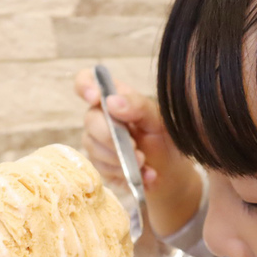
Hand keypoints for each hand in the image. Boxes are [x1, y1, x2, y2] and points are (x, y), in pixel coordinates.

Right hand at [74, 68, 202, 235]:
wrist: (171, 172)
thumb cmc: (165, 139)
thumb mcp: (160, 120)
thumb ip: (139, 106)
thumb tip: (112, 102)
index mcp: (116, 97)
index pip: (86, 80)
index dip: (85, 86)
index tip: (95, 98)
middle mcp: (101, 116)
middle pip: (90, 120)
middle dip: (111, 137)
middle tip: (136, 149)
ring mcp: (97, 141)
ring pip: (93, 148)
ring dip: (120, 159)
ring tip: (144, 163)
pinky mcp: (100, 164)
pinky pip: (102, 169)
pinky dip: (124, 174)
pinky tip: (143, 175)